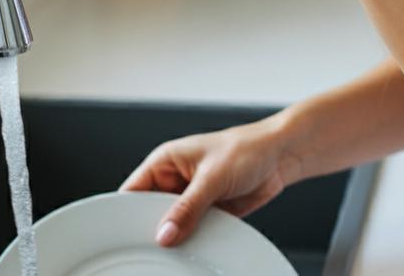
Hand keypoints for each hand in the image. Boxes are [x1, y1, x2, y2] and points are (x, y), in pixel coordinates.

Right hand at [118, 116, 300, 246]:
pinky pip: (190, 234)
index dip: (125, 216)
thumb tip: (164, 234)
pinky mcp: (206, 214)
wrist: (281, 156)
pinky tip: (190, 255)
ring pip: (169, 228)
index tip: (122, 240)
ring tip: (171, 256)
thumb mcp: (213, 176)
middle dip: (151, 232)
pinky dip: (190, 245)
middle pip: (148, 215)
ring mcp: (189, 199)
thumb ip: (188, 207)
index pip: (132, 193)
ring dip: (173, 240)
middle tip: (150, 253)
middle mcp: (173, 181)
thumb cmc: (248, 148)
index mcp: (165, 162)